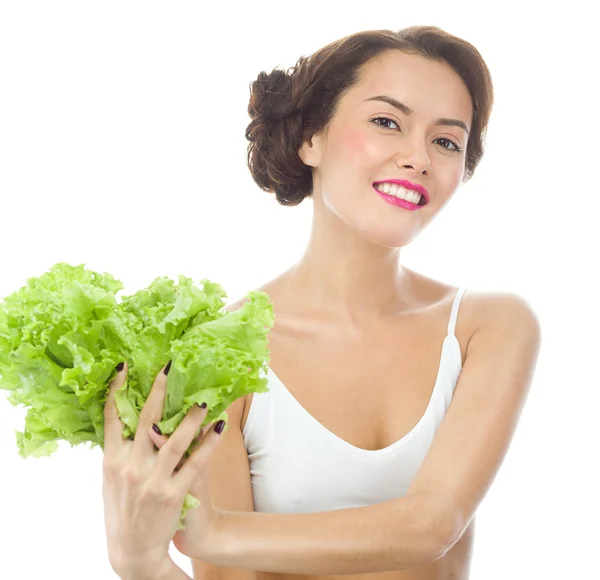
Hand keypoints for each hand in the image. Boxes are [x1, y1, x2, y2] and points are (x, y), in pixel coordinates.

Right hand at [102, 360, 223, 577]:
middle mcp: (129, 468)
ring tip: (203, 399)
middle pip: (145, 421)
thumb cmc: (123, 511)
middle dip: (158, 391)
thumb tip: (129, 419)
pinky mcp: (173, 494)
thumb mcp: (112, 480)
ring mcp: (151, 481)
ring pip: (173, 441)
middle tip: (169, 367)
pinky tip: (219, 427)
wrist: (133, 552)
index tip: (125, 367)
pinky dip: (208, 443)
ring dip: (190, 417)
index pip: (112, 419)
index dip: (117, 391)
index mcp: (111, 461)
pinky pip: (195, 463)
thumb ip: (120, 450)